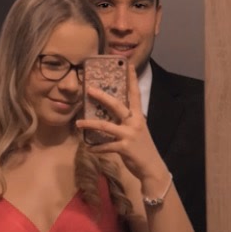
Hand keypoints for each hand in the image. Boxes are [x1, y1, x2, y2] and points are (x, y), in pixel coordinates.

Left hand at [76, 63, 166, 186]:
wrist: (152, 167)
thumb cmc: (143, 148)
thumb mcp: (138, 131)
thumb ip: (127, 122)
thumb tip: (112, 115)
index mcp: (139, 116)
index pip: (135, 94)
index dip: (132, 79)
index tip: (127, 64)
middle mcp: (134, 122)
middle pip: (117, 105)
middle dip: (102, 96)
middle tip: (89, 89)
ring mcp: (129, 135)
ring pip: (106, 126)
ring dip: (90, 124)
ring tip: (78, 123)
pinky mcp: (125, 148)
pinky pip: (106, 146)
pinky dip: (96, 148)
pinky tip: (88, 147)